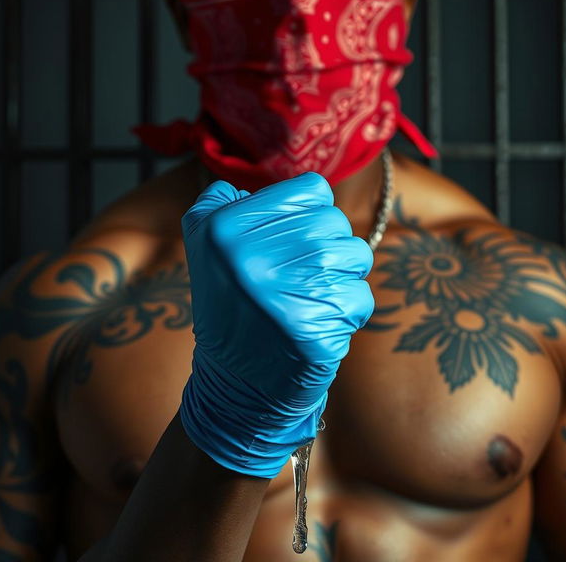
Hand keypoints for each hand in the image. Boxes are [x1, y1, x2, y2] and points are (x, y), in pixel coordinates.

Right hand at [180, 173, 373, 477]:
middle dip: (329, 247)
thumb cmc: (232, 305)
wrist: (235, 384)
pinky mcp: (311, 333)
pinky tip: (318, 324)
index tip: (291, 242)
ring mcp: (283, 296)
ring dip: (343, 277)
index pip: (312, 190)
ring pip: (356, 256)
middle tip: (300, 277)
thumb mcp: (205, 244)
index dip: (310, 215)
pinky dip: (348, 311)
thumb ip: (224, 200)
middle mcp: (251, 258)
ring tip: (311, 298)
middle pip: (336, 222)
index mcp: (225, 228)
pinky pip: (360, 298)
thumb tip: (259, 182)